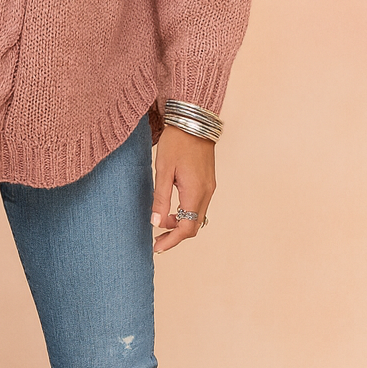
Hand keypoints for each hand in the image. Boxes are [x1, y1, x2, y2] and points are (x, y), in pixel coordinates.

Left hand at [151, 124, 215, 253]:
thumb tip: (156, 224)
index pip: (186, 228)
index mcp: (195, 192)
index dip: (172, 241)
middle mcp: (207, 192)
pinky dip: (186, 213)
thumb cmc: (176, 142)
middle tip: (157, 241)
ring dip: (181, 224)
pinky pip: (199, 205)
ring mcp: (210, 187)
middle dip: (176, 236)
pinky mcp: (208, 181)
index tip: (157, 248)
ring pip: (197, 216)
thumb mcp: (163, 170)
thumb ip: (160, 198)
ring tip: (161, 224)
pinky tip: (172, 210)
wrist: (194, 120)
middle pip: (194, 226)